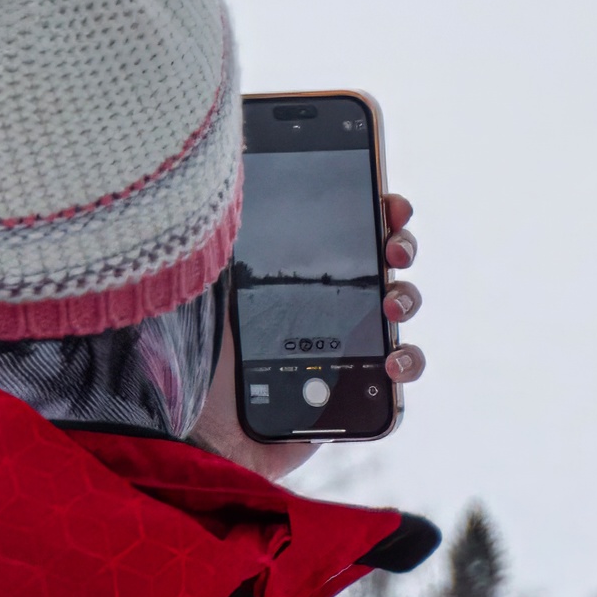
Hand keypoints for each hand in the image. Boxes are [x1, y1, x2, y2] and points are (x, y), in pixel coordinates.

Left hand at [190, 189, 423, 467]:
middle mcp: (319, 311)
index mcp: (290, 278)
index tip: (388, 202)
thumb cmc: (189, 360)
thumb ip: (224, 236)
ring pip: (397, 320)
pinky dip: (406, 367)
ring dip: (407, 300)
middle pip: (381, 266)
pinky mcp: (348, 404)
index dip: (376, 211)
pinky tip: (392, 362)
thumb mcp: (205, 285)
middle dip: (399, 247)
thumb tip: (237, 165)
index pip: (343, 232)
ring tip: (390, 305)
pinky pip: (394, 386)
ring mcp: (339, 356)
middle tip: (393, 248)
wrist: (190, 432)